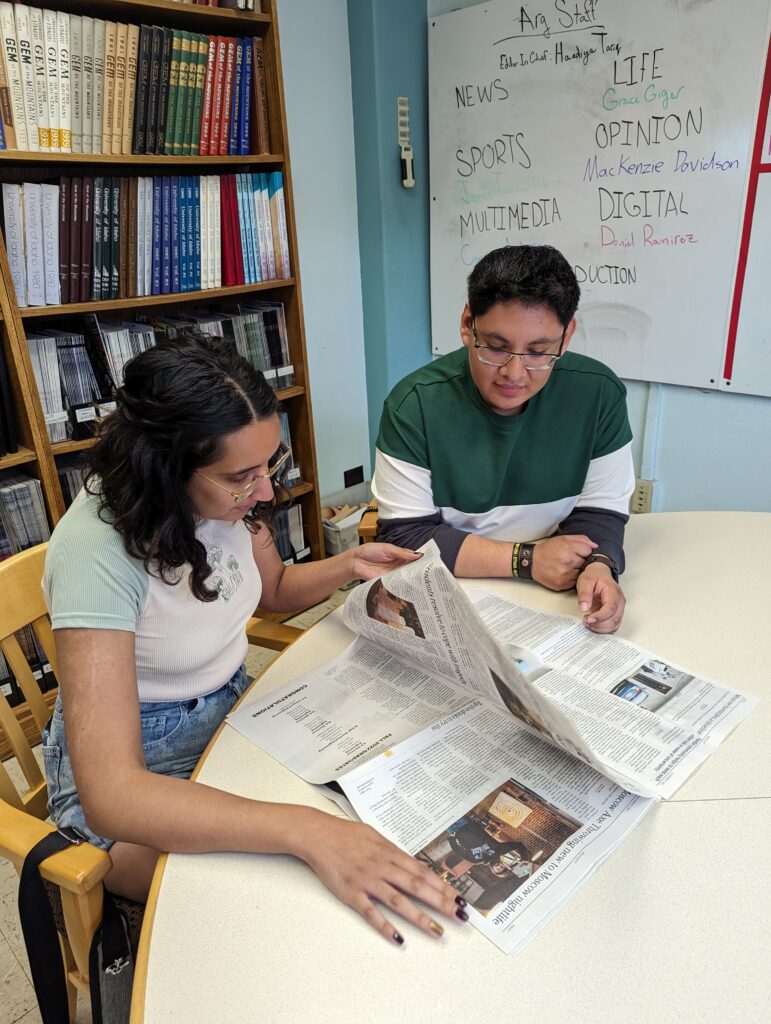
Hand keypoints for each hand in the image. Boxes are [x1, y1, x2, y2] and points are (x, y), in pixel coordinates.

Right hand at [300, 813, 467, 944]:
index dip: (442, 886)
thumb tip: (411, 864)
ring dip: (419, 917)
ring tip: (436, 931)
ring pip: (398, 901)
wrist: (318, 835)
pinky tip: (397, 938)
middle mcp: (383, 867)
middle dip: (440, 902)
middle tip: (458, 916)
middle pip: (417, 886)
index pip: (422, 872)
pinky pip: (371, 912)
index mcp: (390, 852)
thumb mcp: (375, 836)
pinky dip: (385, 926)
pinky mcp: (352, 893)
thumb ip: (393, 852)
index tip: (458, 897)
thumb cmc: (346, 834)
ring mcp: (368, 881)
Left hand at [348, 543, 421, 580]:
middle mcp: (397, 566)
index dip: (420, 560)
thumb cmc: (369, 551)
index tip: (429, 563)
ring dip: (411, 578)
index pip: (412, 559)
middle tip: (428, 573)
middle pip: (411, 569)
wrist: (356, 561)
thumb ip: (402, 553)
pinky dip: (402, 584)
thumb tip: (417, 555)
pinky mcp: (388, 582)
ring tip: (421, 579)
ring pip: (405, 577)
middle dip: (418, 571)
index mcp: (399, 556)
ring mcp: (393, 574)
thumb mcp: (388, 548)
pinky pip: (397, 584)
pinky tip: (409, 585)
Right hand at [531, 535, 596, 590]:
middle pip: (585, 562)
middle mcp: (568, 561)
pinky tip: (563, 573)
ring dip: (576, 570)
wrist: (531, 562)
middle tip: (570, 560)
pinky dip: (571, 578)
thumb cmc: (548, 550)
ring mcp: (565, 574)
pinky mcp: (562, 584)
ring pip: (581, 573)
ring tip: (566, 566)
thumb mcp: (563, 539)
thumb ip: (581, 539)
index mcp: (568, 547)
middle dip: (580, 561)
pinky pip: (574, 582)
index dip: (583, 551)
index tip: (576, 552)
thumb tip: (595, 546)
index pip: (588, 551)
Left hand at [576, 562, 625, 632]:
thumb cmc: (594, 576)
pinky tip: (593, 625)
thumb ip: (584, 594)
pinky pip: (613, 625)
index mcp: (613, 592)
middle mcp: (619, 601)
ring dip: (601, 628)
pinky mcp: (615, 613)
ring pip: (615, 624)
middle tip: (585, 621)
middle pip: (615, 619)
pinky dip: (603, 629)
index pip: (611, 607)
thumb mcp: (585, 581)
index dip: (600, 616)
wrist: (599, 574)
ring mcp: (619, 608)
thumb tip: (584, 607)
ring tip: (588, 623)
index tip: (589, 618)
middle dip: (599, 624)